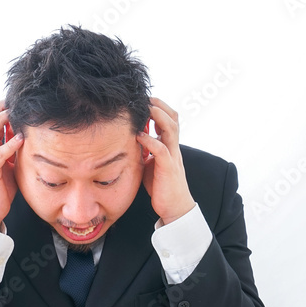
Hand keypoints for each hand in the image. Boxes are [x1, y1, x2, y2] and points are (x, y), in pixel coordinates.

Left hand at [137, 97, 194, 224]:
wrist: (174, 208)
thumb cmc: (161, 187)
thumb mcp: (151, 163)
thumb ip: (145, 150)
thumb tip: (131, 138)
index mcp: (170, 146)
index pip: (169, 120)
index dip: (159, 108)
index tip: (144, 100)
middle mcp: (173, 148)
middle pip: (173, 118)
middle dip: (160, 106)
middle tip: (145, 98)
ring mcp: (173, 157)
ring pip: (171, 129)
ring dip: (158, 116)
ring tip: (145, 109)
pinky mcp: (168, 168)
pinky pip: (161, 149)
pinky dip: (150, 140)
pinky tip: (138, 135)